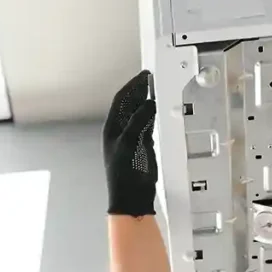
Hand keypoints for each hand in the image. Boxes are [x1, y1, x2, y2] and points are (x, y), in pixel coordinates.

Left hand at [102, 70, 157, 216]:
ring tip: (157, 88)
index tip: (143, 76)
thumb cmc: (125, 172)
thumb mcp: (130, 142)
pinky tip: (160, 108)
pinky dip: (153, 114)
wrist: (132, 195)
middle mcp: (120, 130)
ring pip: (139, 112)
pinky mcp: (143, 144)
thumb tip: (149, 103)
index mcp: (112, 128)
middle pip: (130, 104)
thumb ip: (139, 121)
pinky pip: (148, 123)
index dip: (132, 86)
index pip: (121, 100)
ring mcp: (132, 137)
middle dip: (139, 90)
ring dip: (147, 100)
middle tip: (151, 78)